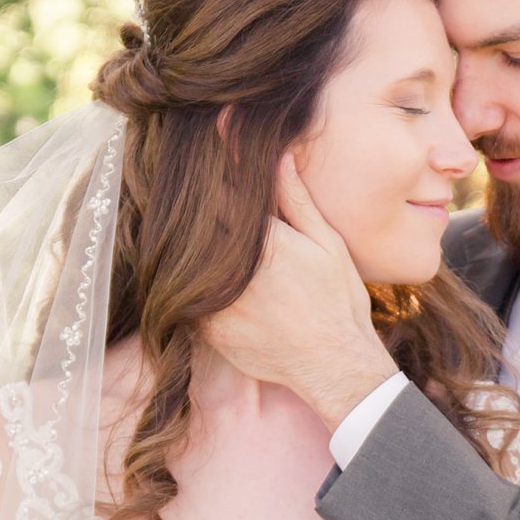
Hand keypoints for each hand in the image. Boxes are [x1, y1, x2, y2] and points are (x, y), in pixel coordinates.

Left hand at [204, 156, 397, 429]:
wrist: (333, 364)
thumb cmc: (337, 300)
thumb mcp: (326, 243)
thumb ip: (295, 199)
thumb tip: (277, 154)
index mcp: (261, 240)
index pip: (218, 195)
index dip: (207, 175)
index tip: (200, 159)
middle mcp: (232, 271)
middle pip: (193, 227)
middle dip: (190, 211)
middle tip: (186, 198)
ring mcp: (216, 303)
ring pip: (183, 265)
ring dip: (183, 250)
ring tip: (191, 239)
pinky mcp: (209, 330)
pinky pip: (186, 300)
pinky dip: (188, 288)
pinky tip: (200, 281)